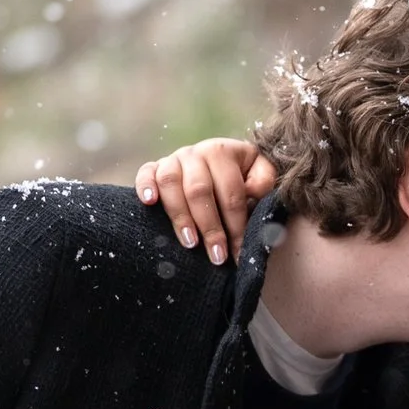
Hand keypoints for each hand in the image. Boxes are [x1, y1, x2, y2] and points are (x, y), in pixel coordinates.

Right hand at [135, 138, 277, 265]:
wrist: (218, 161)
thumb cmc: (242, 175)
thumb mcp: (260, 172)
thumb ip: (263, 181)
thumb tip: (251, 194)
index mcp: (222, 152)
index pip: (231, 192)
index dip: (236, 224)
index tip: (238, 252)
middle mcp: (195, 153)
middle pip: (199, 191)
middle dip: (210, 227)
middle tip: (217, 256)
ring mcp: (172, 159)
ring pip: (171, 184)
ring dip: (180, 216)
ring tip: (190, 243)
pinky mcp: (154, 167)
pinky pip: (146, 172)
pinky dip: (145, 186)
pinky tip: (149, 203)